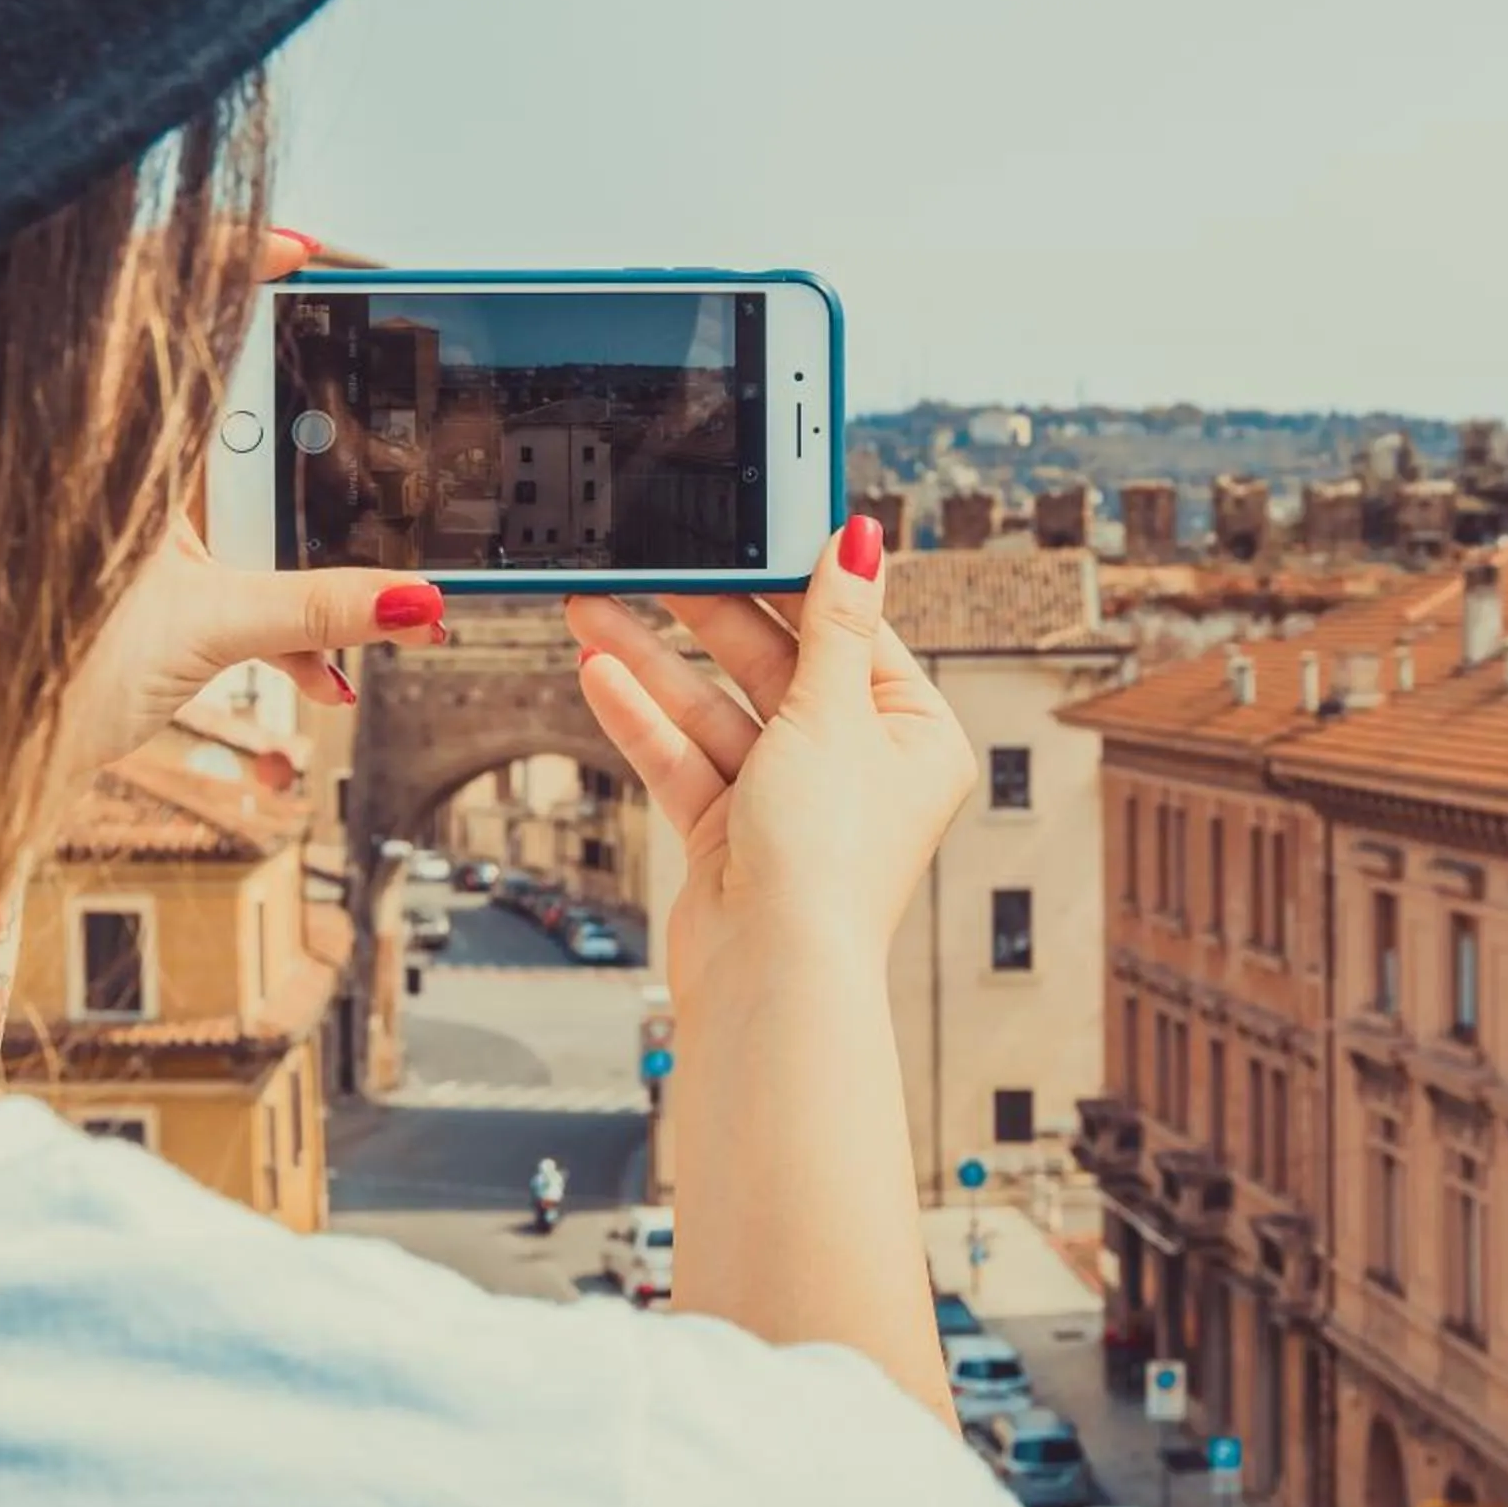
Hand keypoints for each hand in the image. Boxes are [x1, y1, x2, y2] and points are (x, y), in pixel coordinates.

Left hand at [45, 228, 445, 795]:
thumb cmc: (36, 684)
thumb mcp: (209, 632)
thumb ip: (321, 609)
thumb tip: (416, 595)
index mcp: (114, 443)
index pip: (171, 312)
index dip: (232, 264)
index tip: (304, 258)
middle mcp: (120, 465)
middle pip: (234, 406)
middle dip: (322, 445)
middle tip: (380, 457)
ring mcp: (132, 520)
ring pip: (241, 497)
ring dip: (311, 556)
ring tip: (369, 609)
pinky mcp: (145, 576)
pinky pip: (229, 562)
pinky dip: (280, 612)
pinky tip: (324, 670)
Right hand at [563, 517, 969, 1008]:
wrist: (771, 977)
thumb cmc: (828, 857)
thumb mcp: (833, 714)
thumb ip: (833, 623)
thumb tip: (864, 540)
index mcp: (914, 736)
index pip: (852, 634)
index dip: (798, 581)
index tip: (751, 529)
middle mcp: (857, 767)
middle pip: (776, 667)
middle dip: (709, 616)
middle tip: (655, 561)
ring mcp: (790, 801)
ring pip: (718, 710)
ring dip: (656, 662)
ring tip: (593, 608)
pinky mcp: (732, 833)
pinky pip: (686, 758)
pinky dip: (645, 719)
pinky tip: (599, 670)